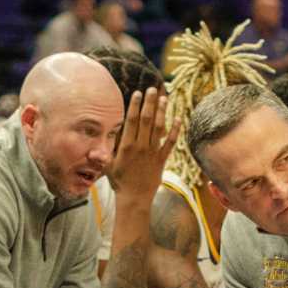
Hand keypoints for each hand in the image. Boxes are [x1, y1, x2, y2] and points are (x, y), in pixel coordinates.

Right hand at [105, 86, 179, 202]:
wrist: (134, 198)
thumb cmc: (119, 181)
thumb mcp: (109, 163)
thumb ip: (111, 146)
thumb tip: (110, 130)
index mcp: (126, 146)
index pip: (131, 121)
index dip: (135, 105)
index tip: (138, 93)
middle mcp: (140, 147)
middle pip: (146, 120)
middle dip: (150, 103)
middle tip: (152, 88)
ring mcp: (152, 153)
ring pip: (158, 128)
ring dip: (162, 112)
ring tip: (164, 98)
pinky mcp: (161, 160)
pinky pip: (170, 143)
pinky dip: (174, 130)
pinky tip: (178, 118)